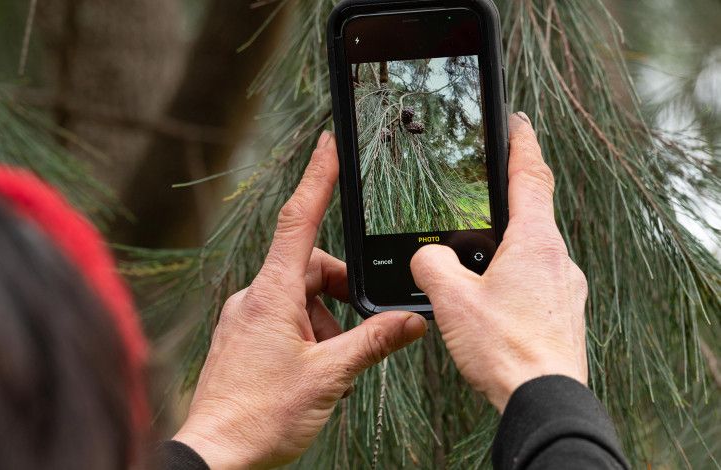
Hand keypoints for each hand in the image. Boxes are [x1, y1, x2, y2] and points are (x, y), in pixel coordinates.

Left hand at [173, 132, 427, 468]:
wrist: (216, 454)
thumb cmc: (260, 417)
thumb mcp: (329, 377)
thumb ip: (373, 343)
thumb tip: (411, 321)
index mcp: (273, 294)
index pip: (300, 220)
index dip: (317, 178)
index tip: (327, 143)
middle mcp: (255, 297)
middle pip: (311, 267)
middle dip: (342, 292)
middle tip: (360, 330)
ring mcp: (247, 317)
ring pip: (301, 297)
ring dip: (327, 321)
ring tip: (332, 365)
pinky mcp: (244, 336)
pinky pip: (284, 317)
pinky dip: (309, 332)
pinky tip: (315, 367)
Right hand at [410, 113, 587, 412]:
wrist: (542, 400)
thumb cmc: (505, 350)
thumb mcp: (452, 300)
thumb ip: (431, 265)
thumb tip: (426, 257)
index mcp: (535, 242)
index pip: (531, 176)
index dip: (521, 143)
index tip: (517, 121)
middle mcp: (558, 259)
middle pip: (534, 212)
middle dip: (509, 196)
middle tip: (487, 186)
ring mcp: (565, 288)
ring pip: (534, 250)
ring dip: (508, 243)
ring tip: (478, 252)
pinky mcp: (562, 314)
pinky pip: (537, 279)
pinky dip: (514, 275)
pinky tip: (492, 298)